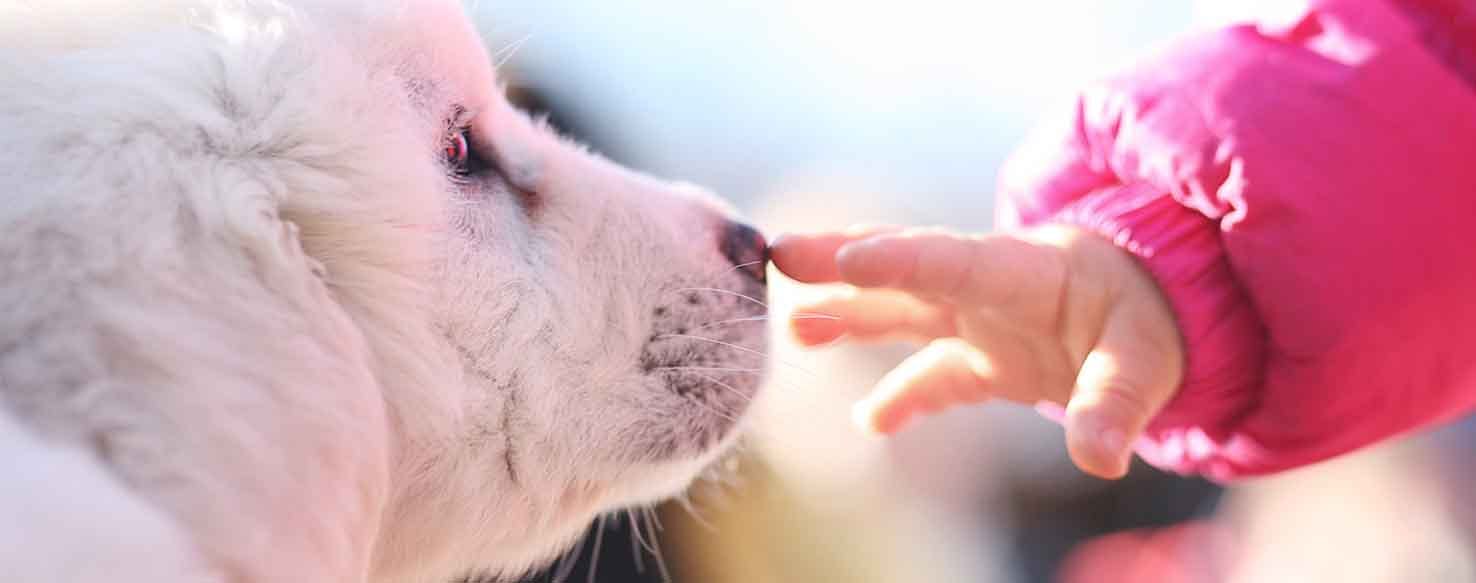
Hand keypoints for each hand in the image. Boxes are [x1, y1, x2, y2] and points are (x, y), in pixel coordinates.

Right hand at [770, 225, 1184, 478]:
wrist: (1160, 309)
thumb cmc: (1153, 318)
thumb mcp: (1149, 359)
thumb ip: (1118, 403)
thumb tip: (1097, 457)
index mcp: (1026, 271)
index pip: (955, 260)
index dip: (901, 259)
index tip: (847, 258)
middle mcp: (990, 290)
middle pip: (905, 273)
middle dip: (841, 261)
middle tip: (778, 254)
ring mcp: (982, 323)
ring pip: (901, 312)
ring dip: (848, 315)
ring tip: (793, 325)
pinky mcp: (985, 358)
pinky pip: (930, 375)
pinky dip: (900, 397)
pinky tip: (867, 422)